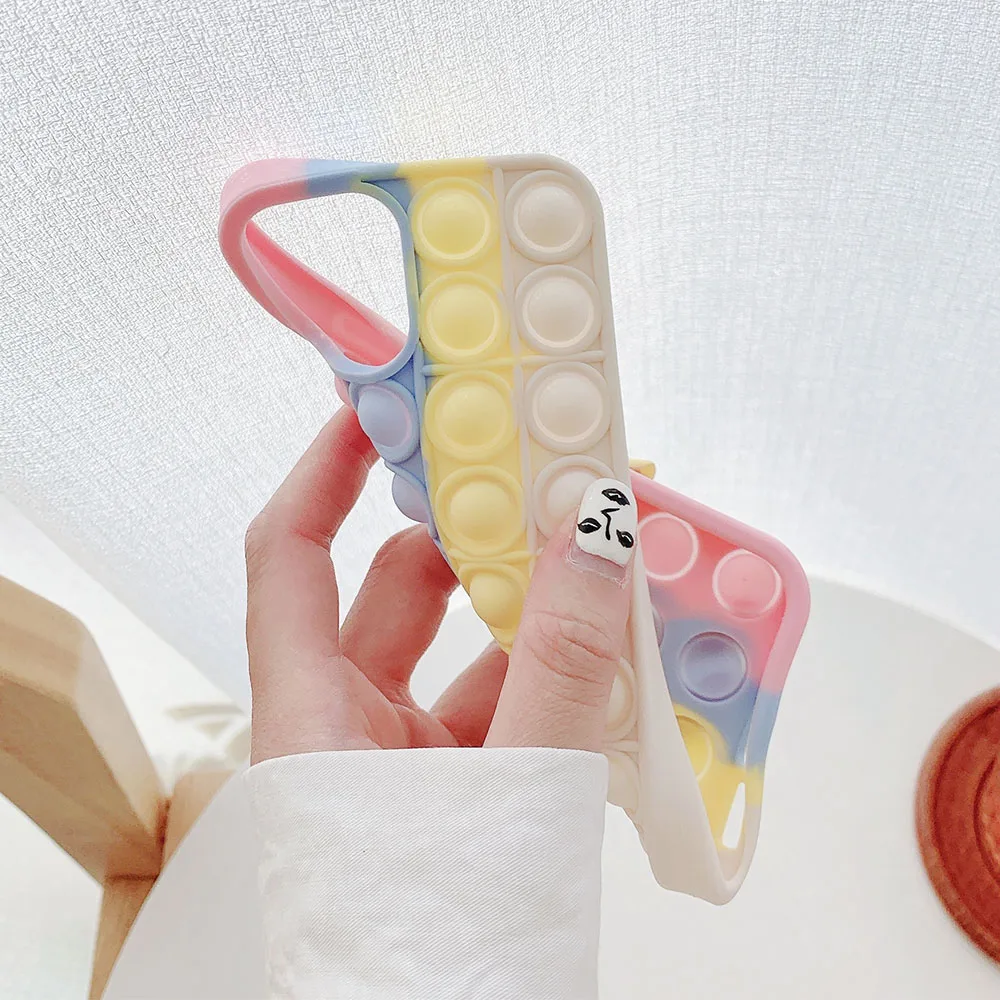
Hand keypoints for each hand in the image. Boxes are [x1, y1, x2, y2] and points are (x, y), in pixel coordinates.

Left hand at [246, 407, 636, 763]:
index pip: (289, 558)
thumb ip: (560, 665)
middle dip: (468, 533)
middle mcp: (342, 729)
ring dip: (524, 605)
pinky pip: (494, 703)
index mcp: (312, 721)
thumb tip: (596, 535)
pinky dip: (545, 669)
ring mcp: (398, 761)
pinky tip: (606, 644)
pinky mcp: (450, 788)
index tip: (375, 409)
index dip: (324, 471)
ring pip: (455, 651)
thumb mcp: (515, 786)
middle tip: (537, 480)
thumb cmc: (449, 952)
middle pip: (394, 592)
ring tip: (596, 559)